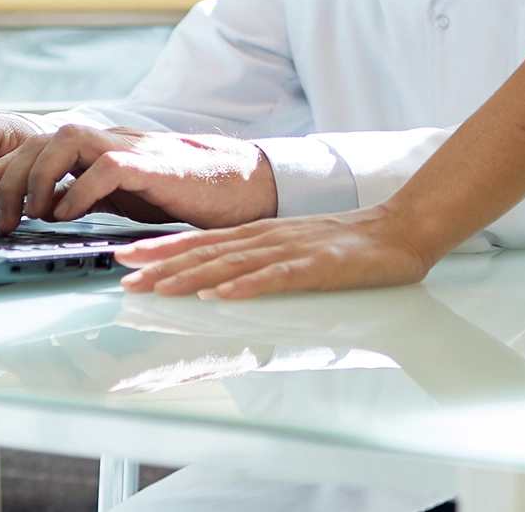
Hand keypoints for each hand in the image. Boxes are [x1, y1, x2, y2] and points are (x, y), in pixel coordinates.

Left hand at [0, 124, 278, 233]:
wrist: (238, 182)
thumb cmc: (177, 191)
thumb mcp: (116, 196)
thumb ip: (76, 195)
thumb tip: (33, 209)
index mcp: (93, 150)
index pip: (32, 145)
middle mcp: (105, 141)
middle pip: (39, 139)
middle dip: (9, 177)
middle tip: (0, 218)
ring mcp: (130, 148)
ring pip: (66, 140)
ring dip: (39, 177)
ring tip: (33, 215)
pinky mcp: (154, 164)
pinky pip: (108, 165)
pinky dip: (80, 189)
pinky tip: (68, 215)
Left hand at [112, 204, 438, 298]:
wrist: (400, 229)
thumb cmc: (349, 244)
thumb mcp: (294, 245)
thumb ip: (259, 258)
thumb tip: (218, 279)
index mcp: (262, 233)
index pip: (201, 240)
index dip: (161, 249)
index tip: (126, 258)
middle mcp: (269, 237)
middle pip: (207, 251)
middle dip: (162, 265)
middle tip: (124, 276)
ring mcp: (293, 250)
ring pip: (233, 264)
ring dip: (192, 276)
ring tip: (158, 287)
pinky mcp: (319, 266)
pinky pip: (277, 277)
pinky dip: (247, 286)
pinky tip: (223, 295)